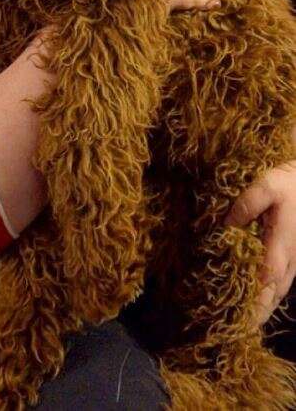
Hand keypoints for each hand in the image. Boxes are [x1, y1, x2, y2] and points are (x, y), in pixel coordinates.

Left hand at [224, 160, 295, 324]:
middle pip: (270, 297)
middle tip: (231, 330)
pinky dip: (266, 296)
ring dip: (260, 308)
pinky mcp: (291, 258)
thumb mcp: (266, 187)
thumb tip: (227, 227)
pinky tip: (255, 301)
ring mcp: (293, 262)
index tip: (236, 322)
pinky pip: (279, 284)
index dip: (251, 306)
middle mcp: (288, 262)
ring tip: (240, 323)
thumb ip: (246, 207)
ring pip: (276, 293)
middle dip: (253, 315)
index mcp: (280, 248)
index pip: (264, 285)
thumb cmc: (290, 184)